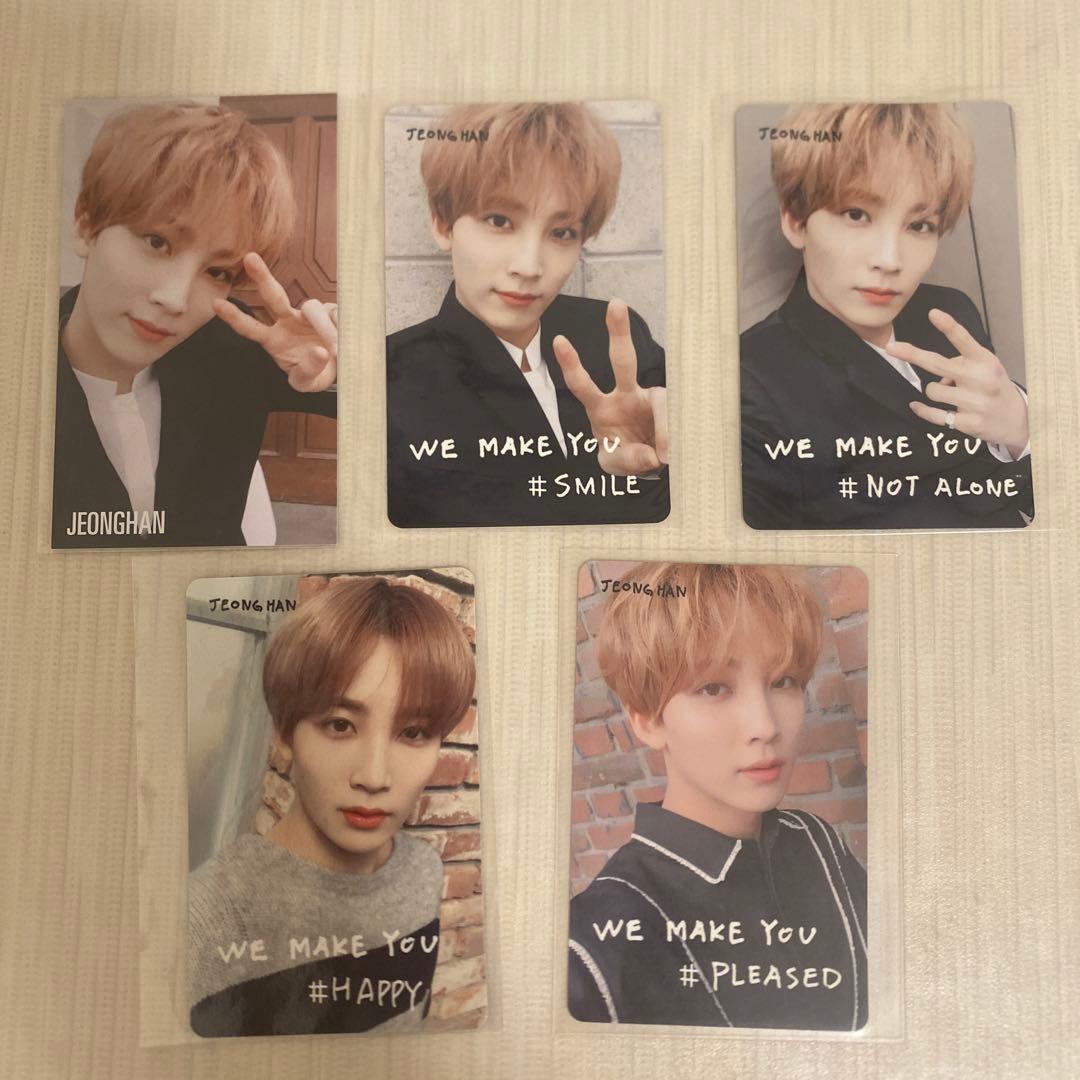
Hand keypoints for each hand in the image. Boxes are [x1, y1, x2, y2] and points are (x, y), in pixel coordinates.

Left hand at [212, 253, 337, 391]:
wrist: (336, 370)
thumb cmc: (313, 374)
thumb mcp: (307, 382)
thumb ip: (309, 371)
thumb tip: (321, 352)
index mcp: (274, 340)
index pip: (251, 328)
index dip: (235, 318)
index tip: (215, 303)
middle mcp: (288, 322)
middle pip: (274, 297)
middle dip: (262, 277)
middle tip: (249, 257)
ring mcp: (309, 315)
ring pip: (312, 308)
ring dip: (324, 329)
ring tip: (335, 350)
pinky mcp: (330, 312)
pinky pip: (335, 314)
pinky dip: (341, 327)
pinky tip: (348, 340)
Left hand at [552, 299, 667, 474]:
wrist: (646, 464)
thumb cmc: (625, 456)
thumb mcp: (615, 464)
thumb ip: (627, 460)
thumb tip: (651, 456)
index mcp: (600, 406)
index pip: (582, 383)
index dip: (570, 363)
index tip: (559, 341)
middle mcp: (625, 395)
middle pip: (623, 359)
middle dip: (619, 331)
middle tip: (616, 304)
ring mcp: (650, 401)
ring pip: (661, 398)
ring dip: (665, 425)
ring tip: (663, 454)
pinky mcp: (670, 411)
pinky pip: (674, 423)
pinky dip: (672, 441)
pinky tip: (670, 455)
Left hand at [890, 308, 1027, 455]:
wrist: (1019, 421)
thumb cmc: (994, 388)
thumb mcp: (986, 369)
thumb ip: (961, 364)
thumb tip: (936, 378)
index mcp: (986, 361)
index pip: (964, 340)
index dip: (948, 326)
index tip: (933, 314)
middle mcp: (981, 379)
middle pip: (937, 364)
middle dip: (911, 354)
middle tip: (891, 347)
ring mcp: (975, 402)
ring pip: (933, 390)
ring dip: (935, 391)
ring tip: (953, 394)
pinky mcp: (968, 423)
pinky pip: (933, 414)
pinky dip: (921, 410)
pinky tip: (916, 406)